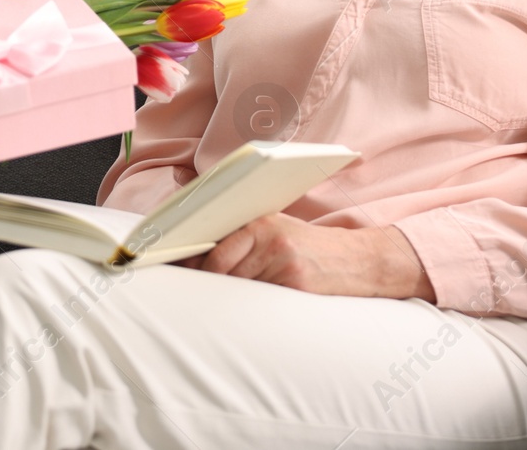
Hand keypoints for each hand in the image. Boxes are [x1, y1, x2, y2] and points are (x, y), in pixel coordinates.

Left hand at [174, 214, 435, 300]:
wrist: (357, 261)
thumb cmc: (308, 246)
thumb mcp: (276, 227)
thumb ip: (240, 232)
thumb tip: (193, 234)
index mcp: (260, 220)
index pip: (213, 240)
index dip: (190, 257)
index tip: (169, 264)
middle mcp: (269, 236)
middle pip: (219, 266)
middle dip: (205, 280)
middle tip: (189, 291)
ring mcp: (281, 260)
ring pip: (236, 284)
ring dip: (226, 296)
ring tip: (215, 302)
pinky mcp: (294, 283)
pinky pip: (259, 298)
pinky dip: (250, 305)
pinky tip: (249, 307)